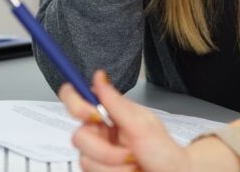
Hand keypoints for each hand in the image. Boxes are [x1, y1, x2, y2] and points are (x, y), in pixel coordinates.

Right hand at [59, 70, 190, 171]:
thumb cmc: (164, 153)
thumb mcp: (141, 125)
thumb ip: (116, 103)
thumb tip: (100, 77)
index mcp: (109, 113)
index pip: (76, 98)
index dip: (75, 103)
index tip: (93, 116)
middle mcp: (100, 133)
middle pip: (79, 137)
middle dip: (106, 150)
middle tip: (130, 151)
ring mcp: (97, 155)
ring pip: (85, 160)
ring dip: (114, 166)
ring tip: (133, 164)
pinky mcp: (97, 170)